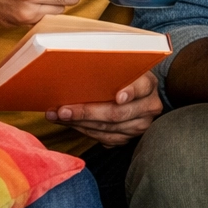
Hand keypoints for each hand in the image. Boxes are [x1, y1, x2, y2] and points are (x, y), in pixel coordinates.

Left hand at [45, 70, 162, 145]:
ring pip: (109, 129)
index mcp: (149, 85)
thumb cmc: (125, 79)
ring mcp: (141, 125)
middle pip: (118, 113)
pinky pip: (106, 139)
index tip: (119, 96)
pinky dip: (85, 131)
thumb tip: (78, 69)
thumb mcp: (124, 69)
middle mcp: (149, 107)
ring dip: (80, 124)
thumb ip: (110, 70)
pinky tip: (71, 124)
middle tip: (64, 110)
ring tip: (58, 117)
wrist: (139, 96)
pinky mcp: (130, 138)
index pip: (142, 87)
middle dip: (87, 112)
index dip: (130, 92)